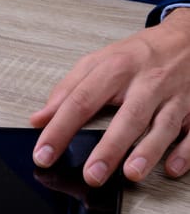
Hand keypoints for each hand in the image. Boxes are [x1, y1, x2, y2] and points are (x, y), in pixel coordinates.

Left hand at [30, 8, 189, 185]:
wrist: (187, 38)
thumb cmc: (137, 54)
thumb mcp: (97, 62)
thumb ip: (66, 90)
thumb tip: (39, 118)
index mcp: (115, 69)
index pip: (81, 101)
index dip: (59, 129)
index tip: (43, 154)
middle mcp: (146, 83)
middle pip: (126, 116)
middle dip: (108, 149)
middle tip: (91, 175)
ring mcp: (174, 96)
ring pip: (163, 125)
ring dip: (147, 151)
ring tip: (130, 174)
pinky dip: (186, 150)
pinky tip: (172, 167)